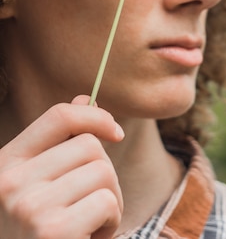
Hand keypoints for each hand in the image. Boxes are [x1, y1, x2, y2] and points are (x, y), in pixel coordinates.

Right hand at [0, 96, 123, 238]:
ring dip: (110, 201)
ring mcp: (28, 206)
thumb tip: (84, 99)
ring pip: (103, 172)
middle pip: (89, 146)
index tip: (116, 132)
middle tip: (90, 207)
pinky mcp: (52, 231)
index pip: (58, 116)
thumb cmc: (39, 234)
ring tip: (88, 226)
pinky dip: (111, 222)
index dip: (95, 116)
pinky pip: (107, 202)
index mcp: (5, 164)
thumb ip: (59, 145)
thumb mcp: (41, 187)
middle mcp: (10, 182)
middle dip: (104, 175)